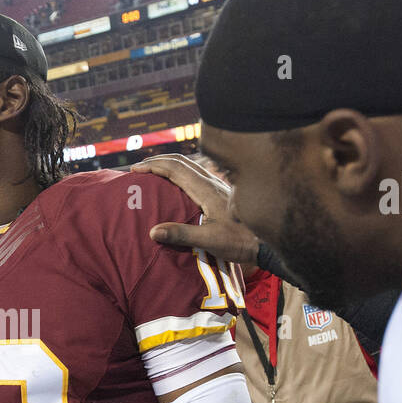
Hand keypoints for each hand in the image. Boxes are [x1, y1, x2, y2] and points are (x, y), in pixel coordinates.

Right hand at [131, 154, 260, 265]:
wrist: (267, 242)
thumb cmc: (241, 241)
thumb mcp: (209, 240)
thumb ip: (181, 234)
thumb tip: (153, 231)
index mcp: (206, 189)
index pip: (175, 169)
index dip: (153, 166)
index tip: (135, 170)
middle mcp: (211, 182)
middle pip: (181, 161)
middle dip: (157, 160)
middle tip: (138, 168)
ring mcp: (217, 185)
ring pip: (189, 165)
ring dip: (168, 165)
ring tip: (152, 173)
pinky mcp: (221, 192)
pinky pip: (195, 174)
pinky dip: (179, 173)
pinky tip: (176, 184)